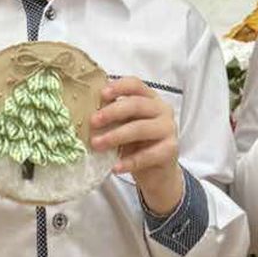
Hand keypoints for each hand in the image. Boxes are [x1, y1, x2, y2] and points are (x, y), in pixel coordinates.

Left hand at [91, 76, 184, 216]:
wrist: (157, 172)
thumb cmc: (138, 144)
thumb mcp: (125, 126)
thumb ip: (113, 117)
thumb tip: (87, 112)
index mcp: (150, 99)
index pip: (136, 85)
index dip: (119, 87)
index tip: (101, 94)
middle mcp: (162, 110)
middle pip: (137, 105)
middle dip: (112, 112)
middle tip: (92, 122)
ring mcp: (168, 129)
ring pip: (140, 128)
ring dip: (115, 136)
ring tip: (97, 144)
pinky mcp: (170, 150)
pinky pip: (147, 155)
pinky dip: (128, 162)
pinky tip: (114, 167)